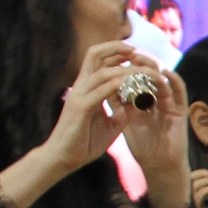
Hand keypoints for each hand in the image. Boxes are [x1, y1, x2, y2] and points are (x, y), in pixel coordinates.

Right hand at [41, 41, 135, 171]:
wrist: (63, 159)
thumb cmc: (85, 142)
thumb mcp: (112, 124)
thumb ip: (125, 111)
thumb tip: (144, 102)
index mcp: (87, 88)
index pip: (98, 59)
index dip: (116, 52)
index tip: (136, 54)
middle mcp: (81, 87)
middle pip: (95, 55)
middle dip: (116, 48)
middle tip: (137, 51)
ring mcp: (79, 95)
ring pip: (101, 71)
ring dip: (124, 69)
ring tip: (142, 70)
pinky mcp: (80, 108)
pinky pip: (101, 91)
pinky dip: (117, 85)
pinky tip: (131, 85)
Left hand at [111, 49, 188, 180]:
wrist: (158, 167)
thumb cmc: (143, 148)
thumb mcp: (125, 122)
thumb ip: (118, 105)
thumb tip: (103, 86)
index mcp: (143, 101)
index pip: (135, 79)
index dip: (126, 68)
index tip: (114, 59)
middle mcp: (156, 99)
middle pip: (148, 75)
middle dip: (137, 64)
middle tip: (126, 55)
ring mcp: (169, 103)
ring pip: (162, 79)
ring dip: (152, 69)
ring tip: (140, 60)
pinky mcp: (180, 110)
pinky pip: (180, 91)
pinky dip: (175, 80)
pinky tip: (165, 72)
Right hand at [190, 168, 207, 207]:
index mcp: (192, 198)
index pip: (193, 179)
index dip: (204, 173)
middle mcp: (188, 201)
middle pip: (192, 181)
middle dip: (206, 176)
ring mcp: (190, 207)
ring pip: (194, 188)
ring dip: (206, 182)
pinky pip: (197, 200)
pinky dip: (205, 192)